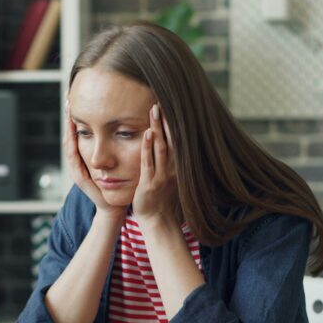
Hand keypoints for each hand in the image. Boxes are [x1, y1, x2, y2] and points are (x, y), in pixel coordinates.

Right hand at [63, 100, 124, 219]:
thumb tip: (126, 123)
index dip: (77, 115)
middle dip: (69, 115)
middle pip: (70, 133)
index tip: (77, 96)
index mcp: (86, 155)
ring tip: (68, 110)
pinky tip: (71, 132)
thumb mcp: (117, 159)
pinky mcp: (79, 176)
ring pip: (69, 143)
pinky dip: (71, 143)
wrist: (114, 206)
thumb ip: (118, 144)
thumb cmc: (118, 183)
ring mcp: (76, 168)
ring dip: (68, 127)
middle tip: (68, 97)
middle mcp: (78, 160)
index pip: (79, 130)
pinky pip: (73, 157)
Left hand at [132, 104, 178, 227]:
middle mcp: (172, 169)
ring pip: (161, 148)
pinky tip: (145, 134)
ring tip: (154, 111)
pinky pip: (148, 163)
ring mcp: (162, 176)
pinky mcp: (150, 184)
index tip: (169, 106)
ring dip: (157, 129)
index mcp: (177, 166)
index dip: (173, 123)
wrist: (157, 221)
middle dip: (165, 121)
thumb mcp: (168, 177)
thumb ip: (168, 160)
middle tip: (161, 101)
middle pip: (170, 140)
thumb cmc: (160, 198)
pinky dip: (147, 148)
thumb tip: (167, 142)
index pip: (176, 140)